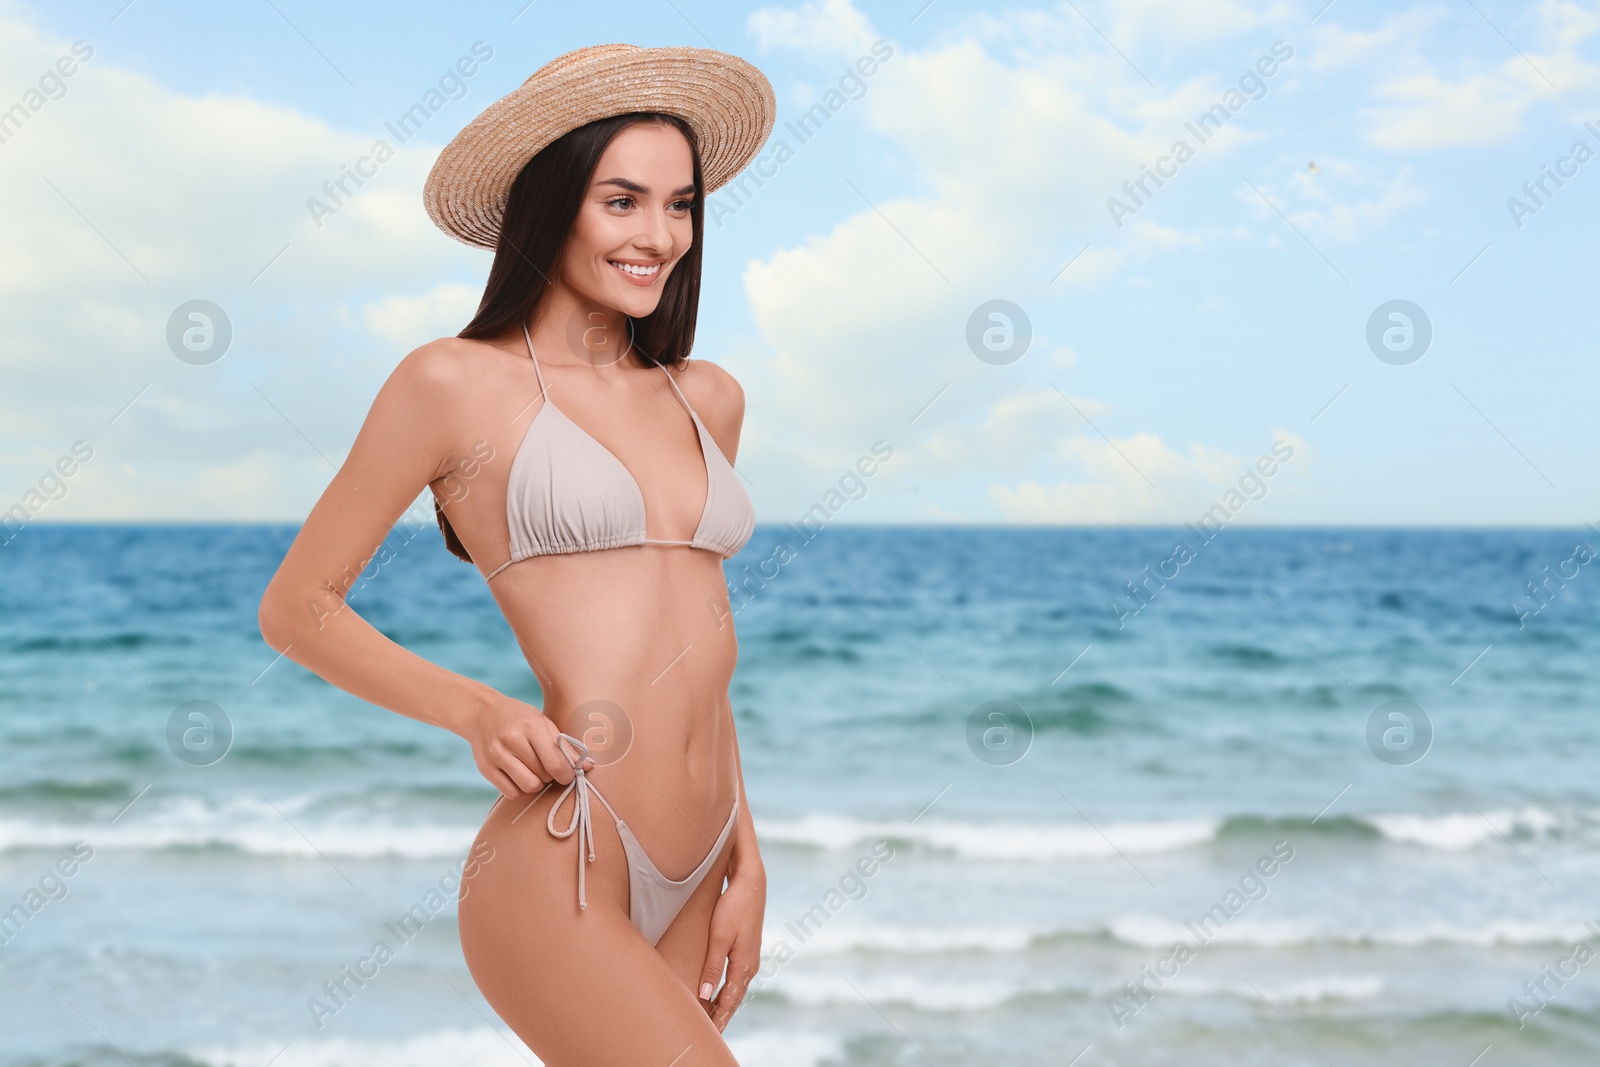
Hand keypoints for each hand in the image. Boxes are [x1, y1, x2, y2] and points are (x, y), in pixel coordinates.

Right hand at [461, 692, 592, 797]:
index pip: (556, 763)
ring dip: (536, 784)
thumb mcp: (543, 722)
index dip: (567, 775)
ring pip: (528, 787)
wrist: (482, 713)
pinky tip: (519, 775)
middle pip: (543, 776)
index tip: (568, 774)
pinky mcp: (486, 769)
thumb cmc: (519, 718)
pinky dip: (520, 789)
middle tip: (547, 766)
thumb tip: (588, 766)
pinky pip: (511, 793)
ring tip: (534, 771)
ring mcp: (496, 755)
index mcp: (531, 726)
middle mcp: (512, 740)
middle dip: (551, 776)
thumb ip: (565, 745)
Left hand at [698, 861, 765, 1031]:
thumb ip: (713, 967)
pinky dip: (727, 990)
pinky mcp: (747, 949)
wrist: (750, 883)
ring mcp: (750, 957)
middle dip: (722, 1016)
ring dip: (724, 1004)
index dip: (719, 1018)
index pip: (730, 1001)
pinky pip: (736, 978)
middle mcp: (750, 965)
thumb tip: (706, 996)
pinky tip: (718, 992)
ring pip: (736, 988)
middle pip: (734, 998)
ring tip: (710, 1018)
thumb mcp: (719, 937)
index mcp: (744, 965)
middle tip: (708, 1032)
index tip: (709, 1033)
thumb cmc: (733, 907)